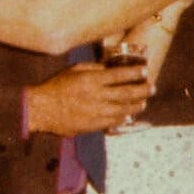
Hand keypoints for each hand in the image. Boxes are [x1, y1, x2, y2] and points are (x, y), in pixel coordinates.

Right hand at [26, 63, 151, 136]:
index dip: (135, 72)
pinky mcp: (93, 125)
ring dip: (137, 105)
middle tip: (152, 87)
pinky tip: (129, 114)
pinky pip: (114, 122)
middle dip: (143, 89)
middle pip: (126, 93)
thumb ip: (94, 69)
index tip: (145, 70)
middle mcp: (96, 96)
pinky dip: (124, 117)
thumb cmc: (56, 87)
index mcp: (91, 80)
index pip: (119, 75)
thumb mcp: (74, 71)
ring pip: (124, 109)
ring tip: (143, 102)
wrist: (41, 110)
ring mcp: (96, 112)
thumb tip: (111, 68)